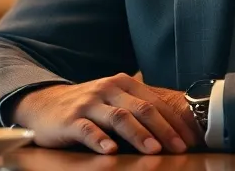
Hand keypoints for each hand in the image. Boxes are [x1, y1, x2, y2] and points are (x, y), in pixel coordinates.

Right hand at [11, 73, 202, 154]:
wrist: (44, 104)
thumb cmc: (88, 106)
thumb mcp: (114, 99)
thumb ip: (139, 108)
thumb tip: (177, 128)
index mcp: (122, 83)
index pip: (154, 102)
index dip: (174, 121)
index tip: (190, 139)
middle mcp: (107, 89)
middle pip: (141, 109)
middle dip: (163, 129)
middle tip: (179, 148)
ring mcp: (88, 104)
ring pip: (118, 117)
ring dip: (138, 134)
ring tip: (153, 150)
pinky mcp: (70, 120)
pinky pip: (88, 130)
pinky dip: (101, 140)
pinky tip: (111, 150)